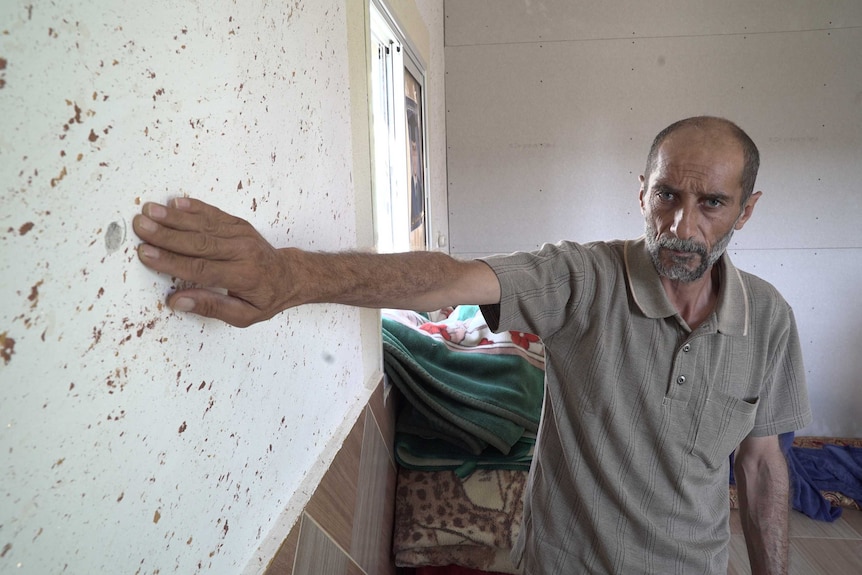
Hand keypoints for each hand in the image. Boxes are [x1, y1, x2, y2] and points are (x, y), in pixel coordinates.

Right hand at [133, 198, 291, 326]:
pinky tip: (174, 202)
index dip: (171, 261)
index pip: (201, 269)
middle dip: (166, 234)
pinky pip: (214, 214)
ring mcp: (242, 235)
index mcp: (243, 276)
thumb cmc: (265, 298)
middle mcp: (243, 252)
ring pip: (204, 224)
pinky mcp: (239, 224)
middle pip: (199, 242)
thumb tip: (177, 301)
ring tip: (149, 211)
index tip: (145, 254)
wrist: (291, 275)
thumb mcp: (244, 315)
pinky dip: (194, 207)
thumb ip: (211, 307)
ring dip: (175, 217)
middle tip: (140, 226)